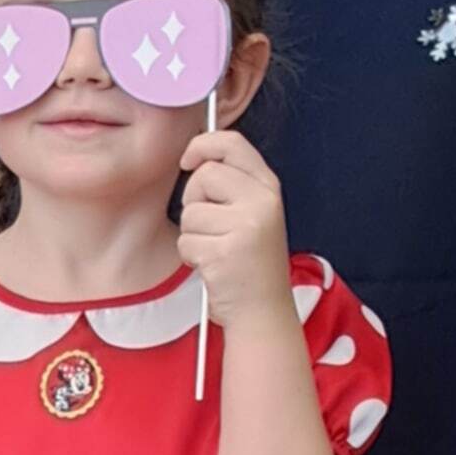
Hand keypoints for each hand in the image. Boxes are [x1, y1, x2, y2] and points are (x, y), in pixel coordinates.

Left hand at [177, 126, 292, 325]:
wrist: (263, 310)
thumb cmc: (250, 261)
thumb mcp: (254, 212)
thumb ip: (233, 182)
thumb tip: (196, 155)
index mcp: (269, 188)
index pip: (232, 144)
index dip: (203, 145)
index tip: (188, 160)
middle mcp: (262, 202)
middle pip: (204, 176)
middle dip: (195, 200)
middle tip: (213, 226)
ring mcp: (246, 227)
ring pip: (190, 212)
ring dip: (193, 234)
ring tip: (217, 250)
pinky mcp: (225, 252)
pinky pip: (186, 241)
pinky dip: (191, 256)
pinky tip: (213, 266)